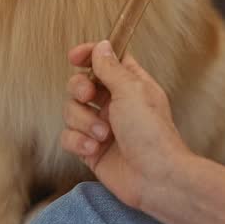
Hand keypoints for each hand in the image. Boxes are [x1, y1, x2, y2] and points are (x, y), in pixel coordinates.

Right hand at [61, 40, 192, 212]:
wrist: (156, 177)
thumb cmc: (152, 133)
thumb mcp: (132, 91)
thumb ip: (111, 68)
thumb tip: (102, 46)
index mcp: (131, 85)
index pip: (105, 60)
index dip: (88, 55)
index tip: (75, 56)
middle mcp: (116, 104)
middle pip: (80, 84)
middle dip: (79, 89)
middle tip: (88, 97)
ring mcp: (102, 127)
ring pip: (71, 111)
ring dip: (84, 122)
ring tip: (104, 135)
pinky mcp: (91, 150)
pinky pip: (68, 137)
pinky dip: (78, 142)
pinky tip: (94, 149)